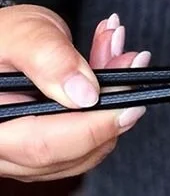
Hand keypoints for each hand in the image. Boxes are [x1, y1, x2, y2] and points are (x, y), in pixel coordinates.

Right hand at [0, 5, 150, 181]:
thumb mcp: (20, 33)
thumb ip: (49, 59)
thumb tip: (86, 94)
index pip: (43, 146)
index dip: (93, 129)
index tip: (131, 104)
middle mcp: (5, 155)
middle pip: (70, 155)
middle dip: (110, 111)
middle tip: (131, 65)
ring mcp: (24, 162)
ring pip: (84, 152)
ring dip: (112, 107)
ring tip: (116, 58)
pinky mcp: (45, 157)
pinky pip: (85, 146)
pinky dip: (104, 113)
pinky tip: (108, 76)